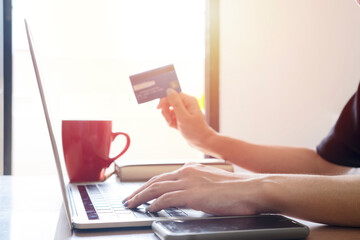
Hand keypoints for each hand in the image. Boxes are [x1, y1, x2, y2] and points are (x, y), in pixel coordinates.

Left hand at [124, 163, 268, 215]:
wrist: (251, 189)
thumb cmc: (236, 189)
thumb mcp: (212, 183)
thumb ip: (197, 186)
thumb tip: (189, 195)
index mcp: (191, 169)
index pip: (163, 177)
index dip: (149, 185)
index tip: (141, 191)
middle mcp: (186, 172)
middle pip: (155, 181)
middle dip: (139, 190)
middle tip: (129, 199)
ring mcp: (188, 182)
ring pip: (156, 188)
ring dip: (141, 197)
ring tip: (131, 204)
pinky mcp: (192, 194)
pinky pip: (166, 198)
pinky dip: (155, 204)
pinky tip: (149, 209)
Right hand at [157, 89, 215, 149]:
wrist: (201, 142)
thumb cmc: (195, 130)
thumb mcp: (183, 117)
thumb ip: (176, 104)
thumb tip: (169, 91)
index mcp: (189, 101)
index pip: (173, 94)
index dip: (165, 100)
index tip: (159, 107)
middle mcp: (186, 104)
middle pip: (170, 102)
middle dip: (167, 112)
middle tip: (169, 120)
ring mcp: (184, 111)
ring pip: (169, 110)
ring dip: (168, 118)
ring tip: (173, 125)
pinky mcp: (181, 117)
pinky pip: (171, 117)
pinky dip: (171, 122)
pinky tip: (175, 127)